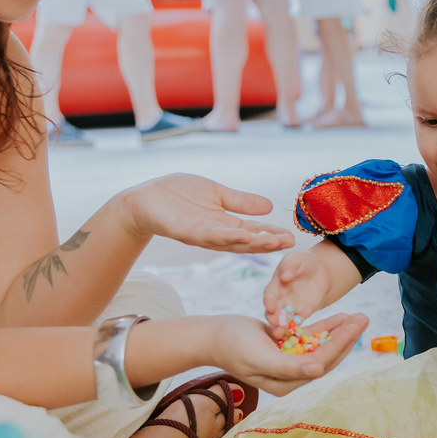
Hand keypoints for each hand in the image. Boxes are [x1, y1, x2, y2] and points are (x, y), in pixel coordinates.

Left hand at [122, 174, 294, 252]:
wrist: (145, 198)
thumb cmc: (178, 194)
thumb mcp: (217, 193)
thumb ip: (240, 202)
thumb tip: (269, 206)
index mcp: (226, 224)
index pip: (254, 232)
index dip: (272, 235)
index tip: (291, 237)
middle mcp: (217, 234)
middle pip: (246, 242)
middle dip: (268, 243)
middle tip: (289, 243)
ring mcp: (201, 235)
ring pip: (230, 243)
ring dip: (252, 244)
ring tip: (271, 242)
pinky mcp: (185, 232)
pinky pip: (208, 236)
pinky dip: (225, 237)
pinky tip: (241, 236)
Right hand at [208, 312, 367, 396]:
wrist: (212, 335)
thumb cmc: (231, 346)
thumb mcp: (259, 357)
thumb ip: (288, 367)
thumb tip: (317, 372)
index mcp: (286, 383)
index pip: (320, 364)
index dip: (340, 344)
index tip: (355, 326)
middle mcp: (291, 376)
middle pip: (326, 356)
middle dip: (346, 338)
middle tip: (364, 318)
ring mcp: (290, 361)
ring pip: (322, 346)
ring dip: (340, 332)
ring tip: (359, 316)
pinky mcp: (287, 348)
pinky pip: (311, 338)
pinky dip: (326, 327)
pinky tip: (342, 317)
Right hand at [263, 250, 327, 339]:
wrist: (319, 271)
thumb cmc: (303, 262)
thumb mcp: (296, 259)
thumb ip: (289, 266)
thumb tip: (285, 277)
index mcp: (275, 285)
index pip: (270, 295)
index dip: (269, 301)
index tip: (270, 307)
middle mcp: (280, 299)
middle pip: (273, 311)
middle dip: (273, 318)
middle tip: (275, 324)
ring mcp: (290, 308)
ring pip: (283, 320)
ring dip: (282, 327)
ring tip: (281, 334)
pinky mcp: (301, 314)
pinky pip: (297, 323)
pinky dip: (296, 329)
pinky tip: (295, 335)